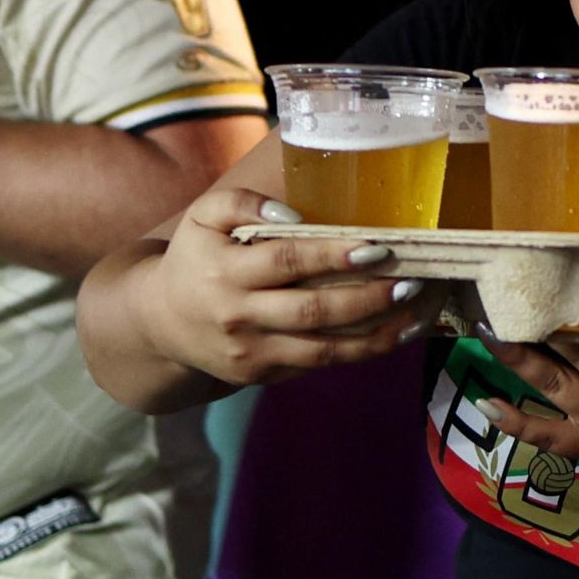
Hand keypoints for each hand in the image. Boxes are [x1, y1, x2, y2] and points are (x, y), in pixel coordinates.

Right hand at [137, 189, 425, 386]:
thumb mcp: (203, 217)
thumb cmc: (195, 258)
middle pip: (312, 311)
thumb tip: (294, 213)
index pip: (286, 261)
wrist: (162, 323)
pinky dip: (361, 352)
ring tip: (416, 311)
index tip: (376, 246)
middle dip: (367, 297)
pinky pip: (320, 364)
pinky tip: (395, 333)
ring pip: (323, 349)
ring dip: (376, 333)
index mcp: (226, 272)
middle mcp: (240, 316)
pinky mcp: (264, 375)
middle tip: (410, 280)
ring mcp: (253, 353)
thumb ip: (242, 203)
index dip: (332, 255)